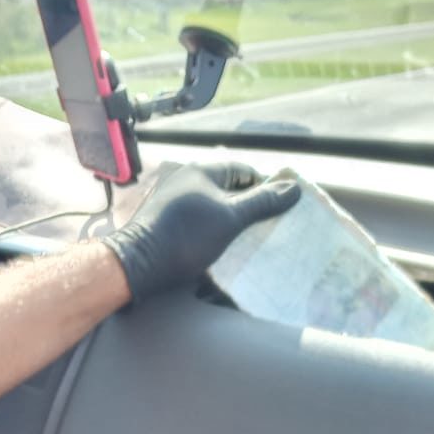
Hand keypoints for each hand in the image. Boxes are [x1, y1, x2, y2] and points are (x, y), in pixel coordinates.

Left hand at [102, 162, 300, 301]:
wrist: (139, 263)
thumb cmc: (187, 236)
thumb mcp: (231, 219)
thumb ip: (262, 203)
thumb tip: (293, 188)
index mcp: (203, 170)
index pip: (243, 171)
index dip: (264, 188)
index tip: (278, 209)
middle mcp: (187, 179)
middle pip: (228, 189)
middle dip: (248, 207)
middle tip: (266, 228)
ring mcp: (174, 199)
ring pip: (213, 206)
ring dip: (230, 222)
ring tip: (246, 241)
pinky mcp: (166, 220)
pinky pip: (198, 220)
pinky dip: (212, 230)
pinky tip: (220, 247)